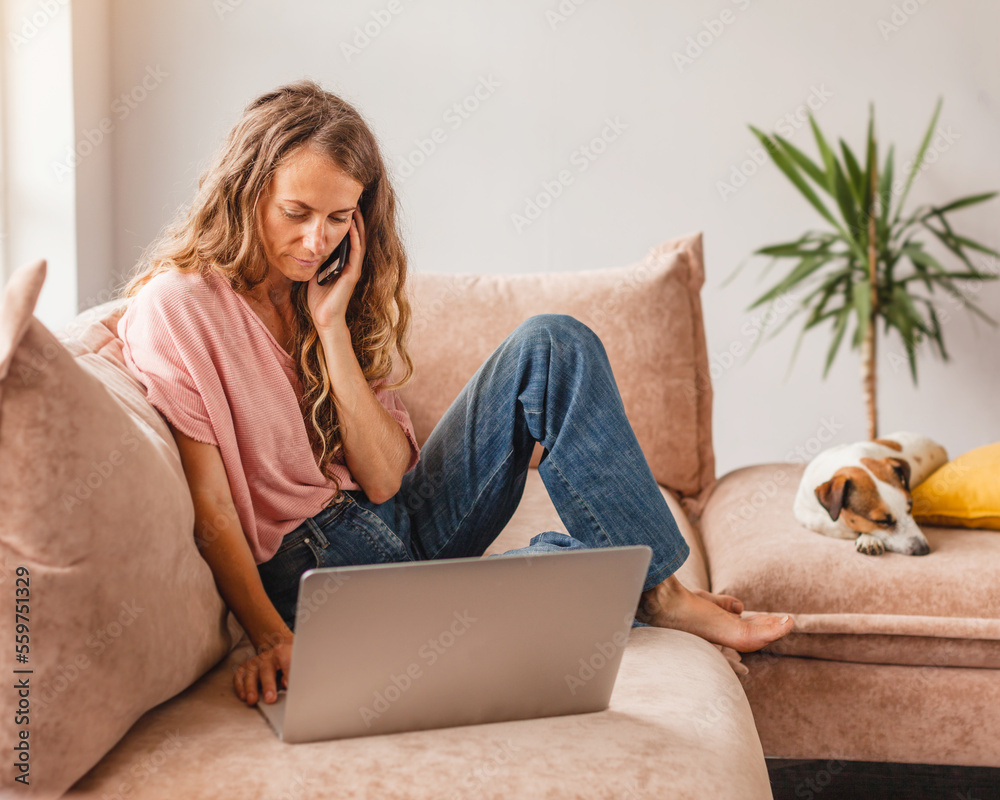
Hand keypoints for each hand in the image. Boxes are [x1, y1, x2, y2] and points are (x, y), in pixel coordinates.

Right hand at [233, 636, 292, 705]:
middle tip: (270, 698)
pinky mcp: (246, 666)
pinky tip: (243, 696)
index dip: (287, 672)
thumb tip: (290, 688)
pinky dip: (240, 686)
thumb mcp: (299, 662)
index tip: (287, 686)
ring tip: (253, 700)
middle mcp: (269, 655)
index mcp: (284, 651)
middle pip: (267, 669)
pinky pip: (240, 675)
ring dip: (251, 687)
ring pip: (251, 672)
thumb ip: (296, 674)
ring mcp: (256, 660)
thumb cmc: (292, 659)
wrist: (282, 650)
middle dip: (268, 684)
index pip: (286, 659)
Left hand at [307, 206, 366, 335]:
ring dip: (358, 224)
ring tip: (355, 208)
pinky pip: (355, 252)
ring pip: (359, 241)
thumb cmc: (319, 299)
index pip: (348, 238)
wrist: (324, 318)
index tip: (343, 205)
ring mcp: (354, 269)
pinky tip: (351, 226)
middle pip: (357, 236)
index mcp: (343, 263)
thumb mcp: (315, 272)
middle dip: (356, 218)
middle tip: (354, 200)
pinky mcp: (352, 274)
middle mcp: (352, 264)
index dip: (348, 222)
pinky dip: (354, 239)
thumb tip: (308, 244)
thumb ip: (316, 259)